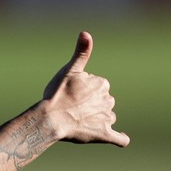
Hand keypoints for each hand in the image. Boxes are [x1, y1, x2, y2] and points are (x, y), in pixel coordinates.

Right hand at [42, 31, 129, 146]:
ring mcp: (107, 118)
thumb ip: (81, 53)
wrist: (50, 119)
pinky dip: (120, 138)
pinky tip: (119, 138)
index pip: (95, 87)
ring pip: (107, 117)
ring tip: (78, 123)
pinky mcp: (104, 134)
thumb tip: (86, 32)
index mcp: (102, 84)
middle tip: (71, 109)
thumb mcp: (68, 70)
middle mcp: (108, 100)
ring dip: (97, 120)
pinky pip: (120, 138)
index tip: (70, 94)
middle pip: (102, 102)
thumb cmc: (57, 94)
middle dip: (90, 105)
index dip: (82, 91)